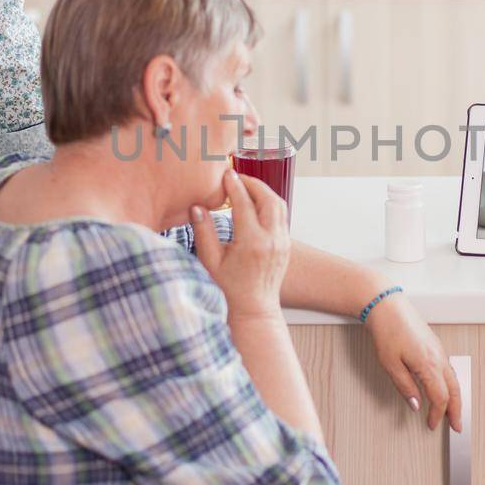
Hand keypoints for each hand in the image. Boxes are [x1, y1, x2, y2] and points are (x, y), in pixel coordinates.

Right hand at [193, 168, 289, 319]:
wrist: (253, 310)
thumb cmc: (228, 289)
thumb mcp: (210, 262)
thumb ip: (204, 232)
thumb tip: (198, 206)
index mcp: (251, 243)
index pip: (244, 204)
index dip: (234, 186)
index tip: (226, 174)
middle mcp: (271, 240)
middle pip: (268, 199)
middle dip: (253, 184)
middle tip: (237, 178)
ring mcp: (282, 242)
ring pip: (279, 205)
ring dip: (264, 192)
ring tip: (246, 187)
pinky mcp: (286, 245)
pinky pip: (282, 216)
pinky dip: (270, 204)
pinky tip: (256, 204)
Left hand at [367, 293, 462, 432]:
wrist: (387, 305)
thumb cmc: (387, 330)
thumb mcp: (390, 365)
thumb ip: (405, 387)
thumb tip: (416, 405)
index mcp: (429, 364)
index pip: (440, 398)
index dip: (437, 415)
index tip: (431, 424)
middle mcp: (439, 357)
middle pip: (454, 390)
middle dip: (456, 410)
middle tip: (457, 426)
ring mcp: (439, 350)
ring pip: (454, 379)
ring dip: (456, 398)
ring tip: (453, 411)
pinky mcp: (435, 345)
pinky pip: (449, 369)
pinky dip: (451, 384)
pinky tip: (445, 389)